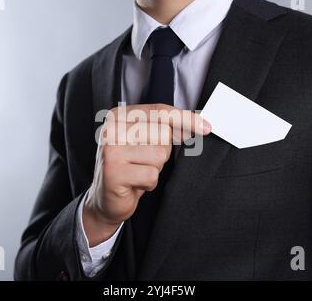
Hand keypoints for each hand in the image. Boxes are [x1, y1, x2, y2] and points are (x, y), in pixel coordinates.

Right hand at [82, 104, 211, 246]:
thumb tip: (199, 125)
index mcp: (118, 116)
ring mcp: (110, 150)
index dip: (185, 119)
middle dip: (162, 151)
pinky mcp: (113, 172)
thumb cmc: (130, 168)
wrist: (105, 200)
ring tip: (138, 172)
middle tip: (143, 161)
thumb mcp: (145, 142)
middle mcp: (111, 129)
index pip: (159, 111)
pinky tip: (134, 184)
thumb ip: (165, 129)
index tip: (206, 127)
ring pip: (160, 155)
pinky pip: (151, 175)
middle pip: (163, 133)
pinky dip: (149, 184)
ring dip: (155, 168)